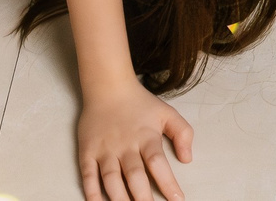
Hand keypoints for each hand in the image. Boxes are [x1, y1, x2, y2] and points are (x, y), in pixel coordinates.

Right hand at [77, 76, 192, 200]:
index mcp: (146, 137)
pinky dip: (92, 192)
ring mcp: (105, 150)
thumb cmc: (140, 103)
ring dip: (119, 199)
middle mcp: (125, 146)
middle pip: (134, 176)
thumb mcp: (167, 113)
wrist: (107, 87)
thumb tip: (187, 158)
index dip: (168, 184)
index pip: (158, 164)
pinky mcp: (88, 152)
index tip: (177, 200)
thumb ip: (182, 133)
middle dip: (143, 198)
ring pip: (111, 180)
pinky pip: (88, 175)